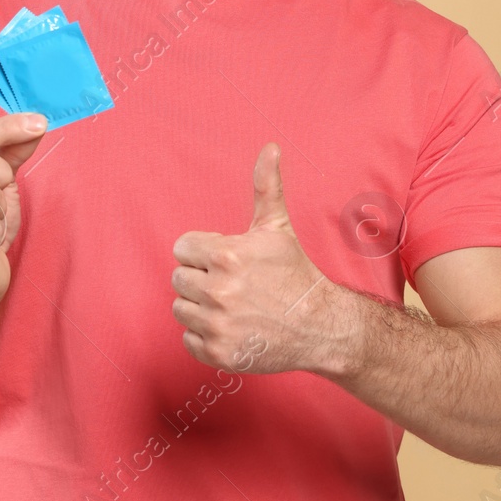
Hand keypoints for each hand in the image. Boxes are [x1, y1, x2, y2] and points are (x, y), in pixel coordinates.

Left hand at [171, 143, 333, 374]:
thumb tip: (270, 147)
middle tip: (232, 285)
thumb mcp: (277, 227)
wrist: (320, 326)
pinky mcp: (218, 354)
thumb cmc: (294, 272)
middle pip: (179, 279)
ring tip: (233, 306)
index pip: (182, 249)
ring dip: (201, 308)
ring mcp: (218, 325)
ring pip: (181, 309)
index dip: (204, 253)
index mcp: (226, 255)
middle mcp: (219, 291)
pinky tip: (232, 327)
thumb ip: (266, 186)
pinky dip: (205, 336)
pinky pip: (188, 339)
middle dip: (202, 279)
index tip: (227, 261)